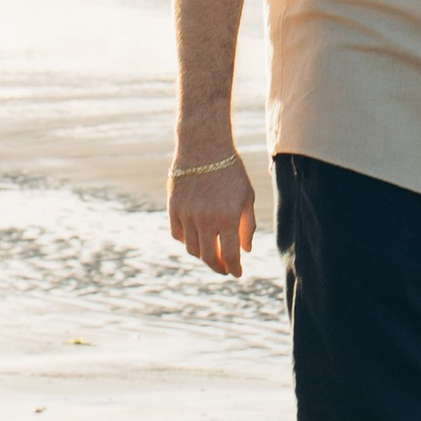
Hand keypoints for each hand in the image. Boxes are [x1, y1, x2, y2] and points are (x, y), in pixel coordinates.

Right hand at [169, 155, 256, 278]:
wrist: (204, 147)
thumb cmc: (230, 171)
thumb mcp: (247, 197)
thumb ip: (247, 225)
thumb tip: (246, 250)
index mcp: (228, 217)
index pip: (230, 255)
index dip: (234, 268)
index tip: (237, 273)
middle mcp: (205, 219)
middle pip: (209, 257)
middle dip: (218, 267)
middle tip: (225, 268)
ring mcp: (187, 214)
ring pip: (192, 249)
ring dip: (203, 254)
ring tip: (212, 252)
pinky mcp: (173, 208)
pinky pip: (178, 234)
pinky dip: (187, 240)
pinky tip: (196, 237)